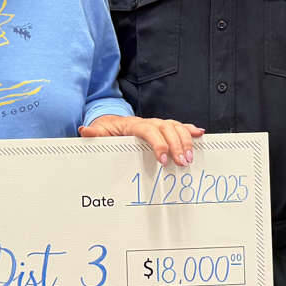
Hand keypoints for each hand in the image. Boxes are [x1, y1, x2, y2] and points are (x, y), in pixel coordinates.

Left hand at [78, 114, 204, 165]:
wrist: (111, 122)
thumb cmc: (107, 130)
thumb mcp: (99, 133)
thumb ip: (94, 134)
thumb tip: (85, 131)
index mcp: (134, 125)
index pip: (149, 131)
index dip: (158, 144)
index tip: (163, 159)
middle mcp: (148, 122)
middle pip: (167, 128)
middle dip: (177, 145)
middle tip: (182, 162)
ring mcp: (157, 124)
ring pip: (175, 127)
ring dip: (185, 141)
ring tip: (189, 158)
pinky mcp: (162, 129)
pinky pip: (178, 127)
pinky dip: (189, 130)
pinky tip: (199, 135)